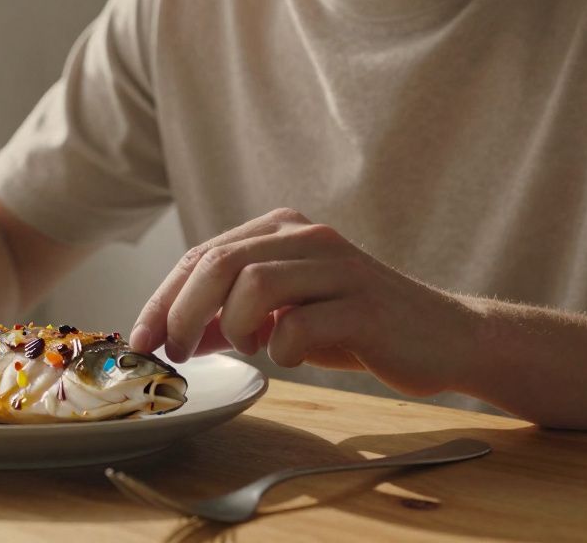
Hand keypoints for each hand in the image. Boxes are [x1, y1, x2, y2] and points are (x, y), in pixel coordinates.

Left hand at [128, 208, 478, 396]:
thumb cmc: (354, 325)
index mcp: (281, 230)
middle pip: (219, 263)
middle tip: (175, 353)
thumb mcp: (284, 313)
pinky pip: (299, 324)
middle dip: (183, 313)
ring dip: (236, 327)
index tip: (141, 338)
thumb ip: (231, 315)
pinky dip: (282, 348)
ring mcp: (339, 267)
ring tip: (249, 347)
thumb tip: (172, 332)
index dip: (164, 298)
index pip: (202, 255)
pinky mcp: (366, 305)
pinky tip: (292, 356)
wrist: (444, 336)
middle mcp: (307, 237)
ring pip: (254, 283)